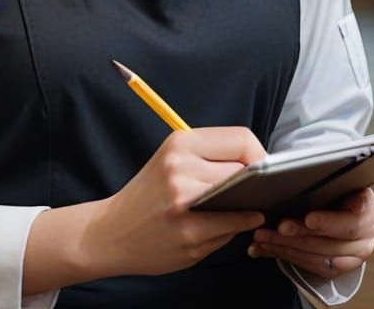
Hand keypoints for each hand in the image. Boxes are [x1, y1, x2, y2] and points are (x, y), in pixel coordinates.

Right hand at [83, 127, 267, 277]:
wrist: (111, 231)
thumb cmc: (148, 194)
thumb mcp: (172, 160)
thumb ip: (211, 157)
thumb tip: (259, 164)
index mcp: (180, 143)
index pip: (241, 138)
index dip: (260, 154)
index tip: (262, 167)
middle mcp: (181, 167)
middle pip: (244, 169)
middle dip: (256, 181)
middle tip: (256, 188)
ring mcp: (185, 202)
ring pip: (242, 198)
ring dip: (250, 204)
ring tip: (247, 205)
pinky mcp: (189, 234)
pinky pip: (233, 225)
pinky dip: (243, 223)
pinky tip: (243, 220)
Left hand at [247, 188, 373, 280]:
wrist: (346, 199)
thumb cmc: (338, 185)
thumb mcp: (337, 178)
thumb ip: (324, 181)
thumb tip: (295, 177)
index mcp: (369, 209)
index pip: (351, 221)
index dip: (328, 222)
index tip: (307, 219)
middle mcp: (367, 235)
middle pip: (331, 243)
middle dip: (299, 236)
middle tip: (276, 229)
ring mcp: (356, 255)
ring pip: (319, 258)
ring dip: (287, 249)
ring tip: (264, 239)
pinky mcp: (341, 266)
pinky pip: (314, 267)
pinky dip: (288, 257)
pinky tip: (268, 249)